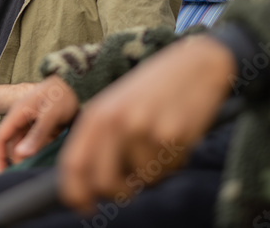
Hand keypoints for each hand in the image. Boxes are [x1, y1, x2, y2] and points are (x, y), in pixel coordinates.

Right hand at [0, 76, 78, 171]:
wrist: (76, 80)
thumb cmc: (63, 93)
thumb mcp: (51, 114)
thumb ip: (37, 134)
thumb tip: (22, 154)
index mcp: (17, 113)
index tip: (2, 174)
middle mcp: (21, 118)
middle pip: (12, 144)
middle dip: (17, 160)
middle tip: (28, 173)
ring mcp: (31, 121)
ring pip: (25, 144)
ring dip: (30, 155)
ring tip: (41, 165)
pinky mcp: (41, 124)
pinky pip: (36, 141)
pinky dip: (40, 149)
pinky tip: (49, 154)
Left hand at [56, 35, 235, 212]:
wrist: (196, 63)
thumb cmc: (154, 88)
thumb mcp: (118, 104)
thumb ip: (101, 138)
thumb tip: (91, 184)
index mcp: (97, 113)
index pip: (73, 164)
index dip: (75, 193)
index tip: (85, 207)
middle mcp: (115, 121)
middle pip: (104, 182)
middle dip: (118, 192)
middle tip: (131, 186)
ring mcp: (143, 128)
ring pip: (143, 179)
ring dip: (154, 171)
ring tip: (162, 141)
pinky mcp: (172, 135)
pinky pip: (168, 170)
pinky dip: (174, 162)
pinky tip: (178, 135)